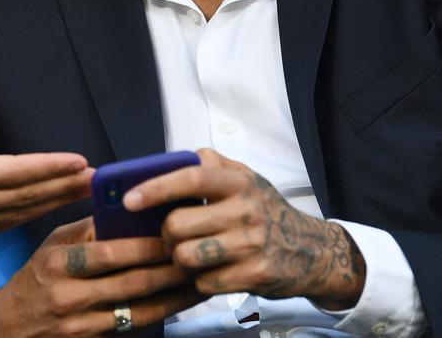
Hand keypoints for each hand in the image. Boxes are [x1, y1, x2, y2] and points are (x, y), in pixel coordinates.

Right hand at [0, 73, 93, 255]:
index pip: (16, 172)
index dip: (51, 167)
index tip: (79, 161)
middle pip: (27, 197)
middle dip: (64, 186)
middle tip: (96, 178)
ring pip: (18, 215)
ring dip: (52, 203)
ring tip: (80, 192)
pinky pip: (1, 227)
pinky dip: (27, 218)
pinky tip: (41, 210)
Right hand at [0, 218, 202, 336]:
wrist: (8, 327)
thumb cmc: (36, 279)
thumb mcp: (52, 245)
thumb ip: (87, 228)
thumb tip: (127, 210)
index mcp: (59, 262)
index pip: (109, 252)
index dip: (145, 246)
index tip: (173, 235)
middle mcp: (69, 295)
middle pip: (131, 282)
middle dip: (169, 270)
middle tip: (199, 255)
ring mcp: (82, 324)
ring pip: (139, 310)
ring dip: (174, 296)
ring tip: (200, 280)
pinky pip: (133, 327)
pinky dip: (160, 314)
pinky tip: (180, 303)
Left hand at [124, 148, 364, 309]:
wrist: (313, 251)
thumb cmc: (267, 211)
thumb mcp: (245, 178)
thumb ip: (210, 164)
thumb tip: (171, 159)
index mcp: (239, 181)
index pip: (191, 177)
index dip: (155, 188)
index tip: (128, 199)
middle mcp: (246, 210)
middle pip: (177, 225)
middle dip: (164, 235)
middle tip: (171, 236)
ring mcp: (252, 244)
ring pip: (186, 256)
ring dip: (180, 260)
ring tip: (190, 254)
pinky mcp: (255, 275)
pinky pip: (204, 282)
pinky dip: (200, 280)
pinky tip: (211, 271)